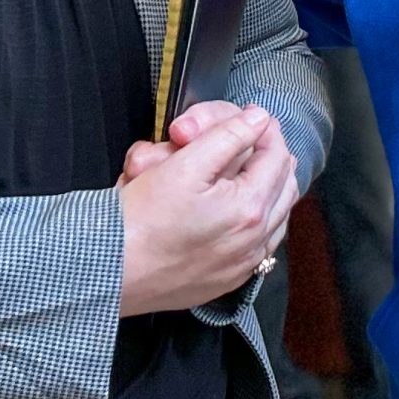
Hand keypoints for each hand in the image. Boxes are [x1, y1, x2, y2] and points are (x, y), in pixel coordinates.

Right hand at [118, 101, 297, 314]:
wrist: (113, 268)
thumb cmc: (141, 220)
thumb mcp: (184, 164)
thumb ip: (228, 136)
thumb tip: (258, 119)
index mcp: (249, 207)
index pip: (277, 156)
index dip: (267, 130)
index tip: (253, 118)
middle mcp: (255, 241)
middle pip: (286, 187)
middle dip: (274, 158)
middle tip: (255, 140)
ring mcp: (244, 264)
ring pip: (278, 218)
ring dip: (272, 190)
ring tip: (254, 171)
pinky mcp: (230, 280)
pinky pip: (262, 246)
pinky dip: (261, 222)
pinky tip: (243, 212)